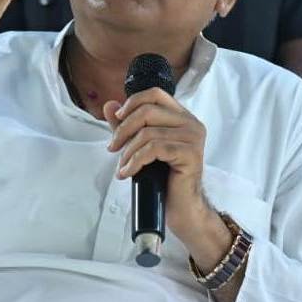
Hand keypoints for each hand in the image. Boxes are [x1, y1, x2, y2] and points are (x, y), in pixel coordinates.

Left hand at [103, 89, 211, 237]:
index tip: (117, 118)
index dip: (133, 102)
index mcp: (182, 116)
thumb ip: (126, 124)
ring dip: (128, 151)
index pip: (155, 94)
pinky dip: (135, 161)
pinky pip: (154, 150)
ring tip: (122, 166)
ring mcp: (193, 138)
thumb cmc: (163, 178)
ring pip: (148, 133)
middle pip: (148, 111)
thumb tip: (109, 105)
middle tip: (113, 148)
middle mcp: (191, 123)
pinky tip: (128, 173)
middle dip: (124, 129)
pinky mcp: (191, 154)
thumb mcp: (140, 146)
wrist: (181, 207)